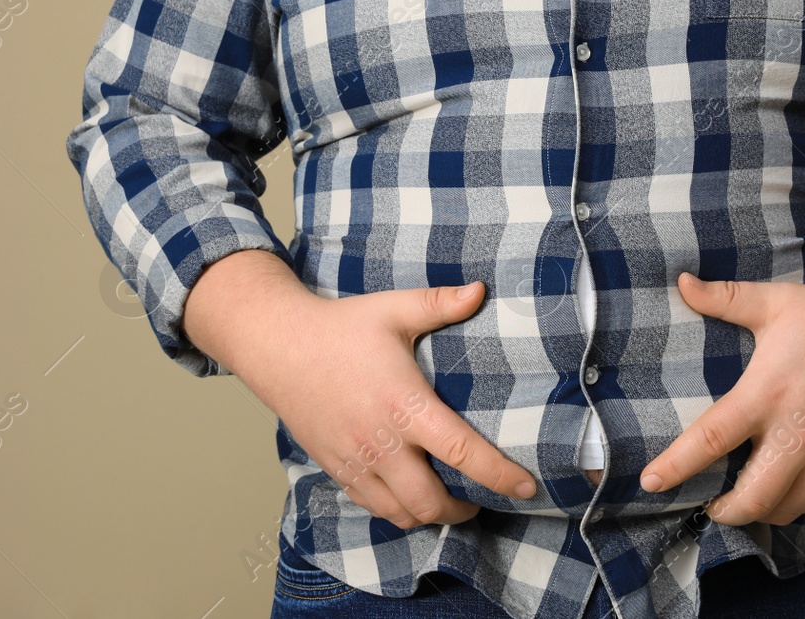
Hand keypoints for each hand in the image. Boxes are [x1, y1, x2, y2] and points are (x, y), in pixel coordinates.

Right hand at [184, 252, 536, 528]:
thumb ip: (439, 304)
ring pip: (402, 514)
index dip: (500, 476)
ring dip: (431, 514)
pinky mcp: (336, 469)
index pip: (462, 452)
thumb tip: (481, 291)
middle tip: (483, 497)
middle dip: (465, 509)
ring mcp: (356, 461)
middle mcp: (381, 442)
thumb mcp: (392, 309)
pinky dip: (398, 510)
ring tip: (449, 499)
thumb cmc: (338, 327)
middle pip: (432, 502)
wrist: (277, 345)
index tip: (527, 487)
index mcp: (404, 405)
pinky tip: (410, 494)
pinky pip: (374, 507)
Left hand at [637, 271, 804, 525]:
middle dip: (724, 512)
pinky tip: (779, 490)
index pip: (712, 440)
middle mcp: (795, 434)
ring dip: (758, 512)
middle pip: (752, 498)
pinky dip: (791, 504)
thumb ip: (724, 298)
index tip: (651, 482)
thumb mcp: (774, 302)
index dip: (678, 467)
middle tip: (708, 504)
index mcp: (766, 395)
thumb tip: (683, 282)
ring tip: (740, 500)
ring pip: (785, 508)